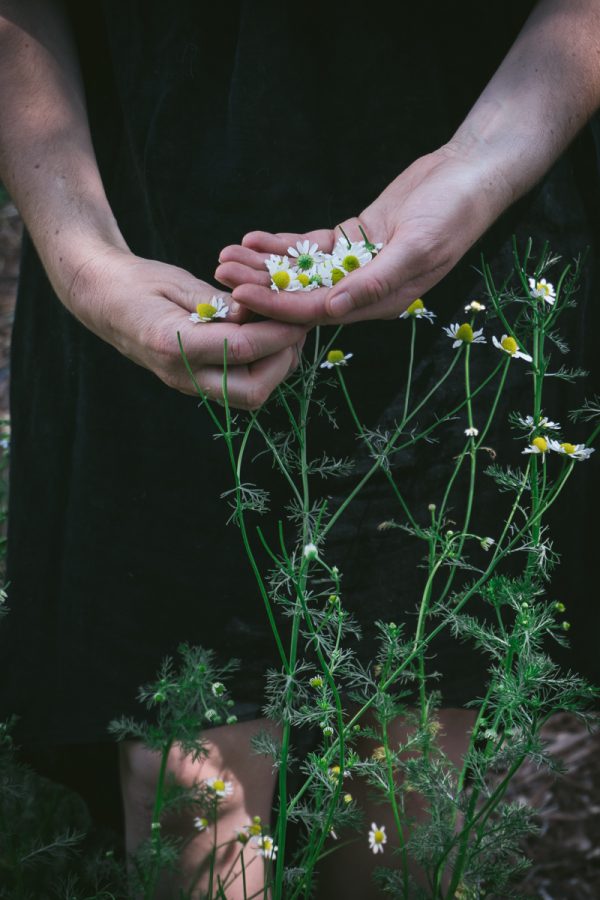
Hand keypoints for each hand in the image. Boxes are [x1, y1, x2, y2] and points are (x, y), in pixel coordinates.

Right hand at [64, 246, 307, 408]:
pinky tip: (268, 335)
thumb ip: (218, 303)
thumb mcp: (177, 281)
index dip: (279, 332)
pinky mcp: (198, 383)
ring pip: (250, 395)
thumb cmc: (137, 282)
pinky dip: (263, 365)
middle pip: (252, 391)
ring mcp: (190, 384)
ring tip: (285, 329)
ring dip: (276, 366)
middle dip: (282, 362)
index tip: (302, 313)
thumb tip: (259, 314)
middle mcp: (182, 375)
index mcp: (173, 344)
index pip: (243, 348)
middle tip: (295, 328)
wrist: (103, 300)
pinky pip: (240, 386)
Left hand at [215, 145, 511, 324]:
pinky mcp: (353, 239)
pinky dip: (283, 244)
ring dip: (265, 265)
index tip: (240, 296)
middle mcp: (364, 290)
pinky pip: (311, 247)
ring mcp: (357, 265)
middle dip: (261, 287)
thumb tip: (333, 310)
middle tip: (220, 274)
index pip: (319, 311)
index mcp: (380, 302)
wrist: (469, 175)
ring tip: (226, 255)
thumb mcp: (418, 247)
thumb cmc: (453, 213)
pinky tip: (253, 238)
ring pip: (301, 272)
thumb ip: (376, 281)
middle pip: (302, 294)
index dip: (277, 306)